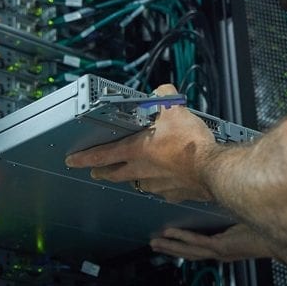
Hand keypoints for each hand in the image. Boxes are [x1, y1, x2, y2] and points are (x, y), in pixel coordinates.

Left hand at [65, 84, 218, 201]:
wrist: (214, 170)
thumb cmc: (192, 145)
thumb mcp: (175, 109)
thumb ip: (164, 96)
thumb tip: (163, 91)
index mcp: (137, 151)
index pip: (102, 155)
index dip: (84, 158)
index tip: (73, 161)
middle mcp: (143, 171)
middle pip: (115, 174)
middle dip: (103, 172)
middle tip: (97, 171)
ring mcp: (158, 185)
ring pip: (138, 182)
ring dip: (133, 177)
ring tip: (135, 173)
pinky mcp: (174, 194)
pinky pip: (161, 190)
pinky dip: (161, 184)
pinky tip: (167, 178)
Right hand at [151, 225, 286, 265]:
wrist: (280, 240)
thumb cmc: (266, 232)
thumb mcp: (244, 222)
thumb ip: (233, 215)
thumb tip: (227, 200)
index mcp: (224, 247)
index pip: (198, 248)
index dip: (182, 245)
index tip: (168, 240)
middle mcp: (220, 252)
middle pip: (189, 253)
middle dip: (170, 249)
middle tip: (154, 245)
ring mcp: (220, 251)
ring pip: (189, 251)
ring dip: (171, 247)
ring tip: (155, 243)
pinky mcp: (222, 247)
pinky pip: (198, 243)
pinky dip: (183, 239)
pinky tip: (171, 235)